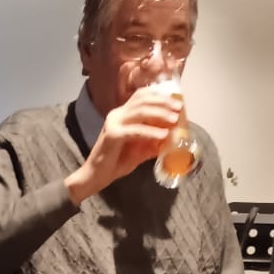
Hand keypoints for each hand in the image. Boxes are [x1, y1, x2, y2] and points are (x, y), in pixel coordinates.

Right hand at [65, 86, 182, 202]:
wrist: (94, 177)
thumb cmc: (114, 164)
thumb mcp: (138, 151)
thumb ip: (152, 143)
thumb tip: (171, 139)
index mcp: (121, 115)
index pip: (141, 96)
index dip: (160, 96)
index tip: (176, 102)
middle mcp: (117, 115)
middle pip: (143, 100)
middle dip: (163, 102)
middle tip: (179, 108)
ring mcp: (113, 124)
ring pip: (140, 111)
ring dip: (159, 113)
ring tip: (174, 119)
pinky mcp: (112, 136)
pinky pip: (135, 130)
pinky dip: (151, 131)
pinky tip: (163, 134)